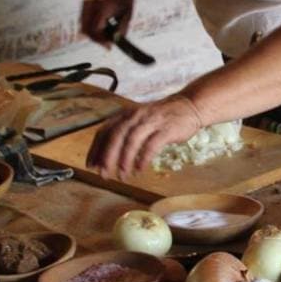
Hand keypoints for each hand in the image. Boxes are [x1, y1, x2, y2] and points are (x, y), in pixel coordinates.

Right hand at [80, 0, 136, 46]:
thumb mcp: (128, 14)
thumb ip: (122, 28)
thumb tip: (114, 41)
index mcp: (103, 5)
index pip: (96, 29)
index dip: (101, 40)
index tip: (109, 46)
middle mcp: (92, 2)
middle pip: (87, 29)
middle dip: (96, 39)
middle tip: (107, 44)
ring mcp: (86, 1)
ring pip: (83, 25)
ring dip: (93, 33)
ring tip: (105, 36)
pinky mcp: (85, 1)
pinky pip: (84, 19)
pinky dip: (91, 26)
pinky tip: (102, 28)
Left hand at [87, 96, 205, 176]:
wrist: (189, 106)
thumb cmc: (161, 118)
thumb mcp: (139, 120)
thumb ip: (124, 134)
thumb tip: (106, 157)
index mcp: (126, 114)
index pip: (104, 131)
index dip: (95, 149)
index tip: (91, 165)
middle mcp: (135, 116)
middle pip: (116, 136)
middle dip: (107, 157)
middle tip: (103, 174)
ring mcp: (151, 121)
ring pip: (132, 140)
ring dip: (125, 160)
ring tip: (122, 176)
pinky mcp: (166, 129)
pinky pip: (151, 145)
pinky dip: (143, 159)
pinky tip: (139, 169)